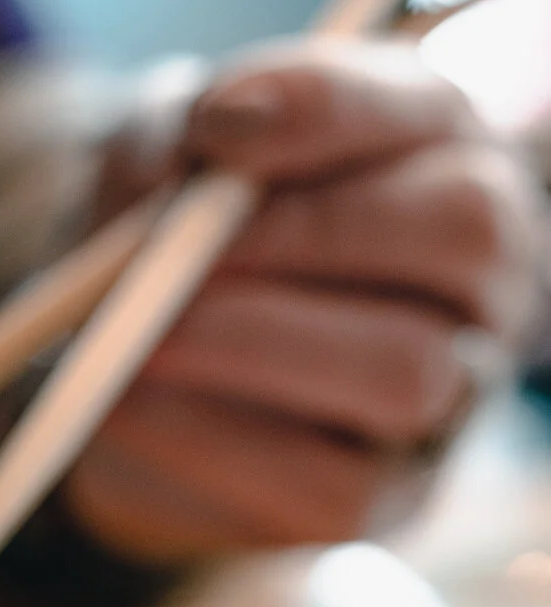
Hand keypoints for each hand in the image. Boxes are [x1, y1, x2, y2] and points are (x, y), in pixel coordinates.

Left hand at [63, 41, 548, 562]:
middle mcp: (479, 270)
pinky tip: (131, 413)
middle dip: (305, 235)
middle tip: (171, 257)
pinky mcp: (388, 498)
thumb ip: (174, 140)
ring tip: (140, 342)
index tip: (211, 127)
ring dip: (257, 348)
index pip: (424, 108)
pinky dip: (215, 445)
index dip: (322, 110)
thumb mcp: (155, 166)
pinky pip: (331, 486)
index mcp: (436, 147)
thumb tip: (205, 148)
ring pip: (406, 370)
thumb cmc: (167, 246)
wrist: (127, 384)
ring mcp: (453, 391)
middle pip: (462, 233)